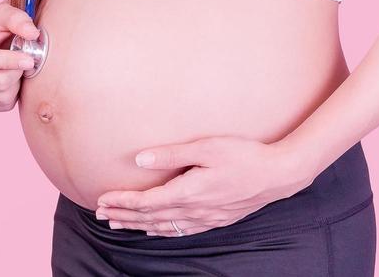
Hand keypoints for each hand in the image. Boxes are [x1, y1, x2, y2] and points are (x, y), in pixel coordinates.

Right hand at [0, 1, 40, 111]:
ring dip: (16, 83)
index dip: (9, 61)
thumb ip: (19, 19)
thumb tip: (32, 34)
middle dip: (17, 72)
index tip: (29, 60)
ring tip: (15, 68)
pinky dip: (13, 94)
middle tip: (26, 62)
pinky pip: (3, 105)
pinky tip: (10, 79)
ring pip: (2, 96)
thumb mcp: (6, 13)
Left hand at [95, 136, 314, 237]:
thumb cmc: (243, 155)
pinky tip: (153, 230)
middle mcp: (195, 210)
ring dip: (138, 226)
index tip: (102, 199)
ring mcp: (206, 219)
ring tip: (117, 223)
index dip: (123, 202)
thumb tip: (139, 159)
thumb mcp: (206, 147)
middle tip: (100, 214)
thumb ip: (171, 154)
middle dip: (123, 216)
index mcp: (189, 192)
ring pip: (164, 227)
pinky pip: (182, 231)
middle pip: (151, 218)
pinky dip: (162, 231)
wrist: (278, 175)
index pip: (147, 202)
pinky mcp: (215, 220)